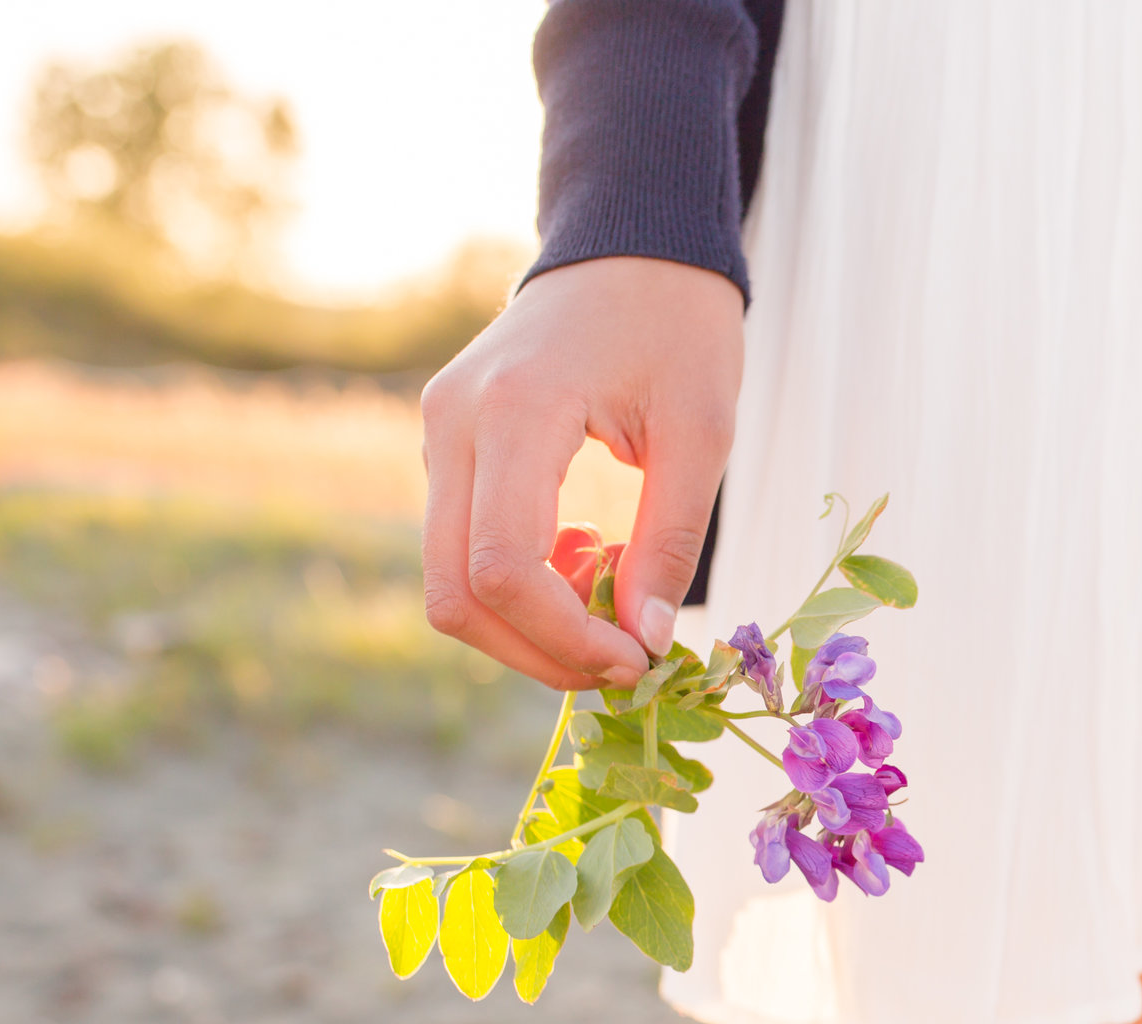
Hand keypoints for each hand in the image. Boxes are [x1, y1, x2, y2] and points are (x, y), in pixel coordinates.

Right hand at [420, 256, 744, 687]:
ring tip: (612, 601)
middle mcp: (453, 423)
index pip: (503, 568)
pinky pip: (460, 548)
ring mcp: (439, 433)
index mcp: (515, 411)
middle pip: (456, 593)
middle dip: (540, 653)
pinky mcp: (448, 445)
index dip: (565, 639)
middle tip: (624, 662)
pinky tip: (586, 558)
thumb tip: (644, 643)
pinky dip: (519, 585)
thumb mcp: (702, 430)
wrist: (631, 243)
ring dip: (528, 625)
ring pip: (450, 582)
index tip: (638, 658)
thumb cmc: (678, 324)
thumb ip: (669, 540)